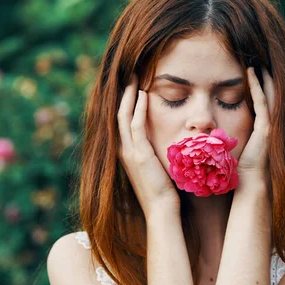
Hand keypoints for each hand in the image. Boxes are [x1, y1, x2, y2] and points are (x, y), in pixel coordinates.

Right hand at [117, 74, 179, 216]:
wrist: (161, 210)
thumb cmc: (164, 192)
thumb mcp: (156, 167)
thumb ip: (156, 153)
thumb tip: (166, 141)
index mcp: (126, 153)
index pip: (121, 121)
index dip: (124, 102)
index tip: (131, 86)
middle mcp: (123, 150)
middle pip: (118, 114)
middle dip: (123, 93)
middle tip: (129, 75)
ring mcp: (129, 152)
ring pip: (123, 116)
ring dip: (128, 95)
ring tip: (133, 77)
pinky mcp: (139, 154)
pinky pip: (136, 125)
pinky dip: (138, 108)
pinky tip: (143, 94)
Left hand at [236, 67, 275, 183]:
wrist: (249, 185)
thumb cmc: (239, 171)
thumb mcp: (236, 148)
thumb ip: (231, 135)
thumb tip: (212, 129)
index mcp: (264, 129)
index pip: (264, 102)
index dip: (260, 86)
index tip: (253, 71)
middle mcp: (270, 126)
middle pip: (271, 95)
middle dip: (266, 78)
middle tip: (260, 60)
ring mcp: (270, 126)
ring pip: (270, 95)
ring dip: (264, 78)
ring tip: (258, 62)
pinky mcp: (266, 128)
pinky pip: (262, 102)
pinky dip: (257, 87)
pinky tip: (251, 74)